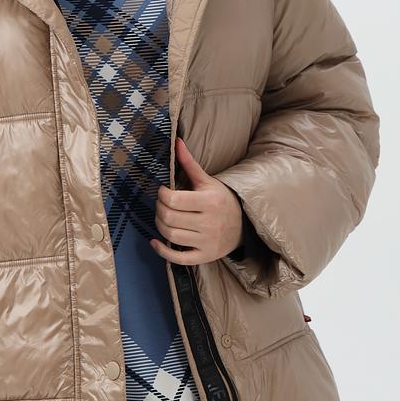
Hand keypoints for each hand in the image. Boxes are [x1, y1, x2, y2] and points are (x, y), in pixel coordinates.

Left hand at [150, 137, 242, 264]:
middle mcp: (208, 223)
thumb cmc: (221, 200)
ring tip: (162, 217)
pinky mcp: (204, 256)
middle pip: (169, 218)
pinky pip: (178, 258)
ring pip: (171, 236)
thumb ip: (189, 164)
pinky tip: (155, 241)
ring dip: (159, 226)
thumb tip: (177, 142)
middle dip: (159, 209)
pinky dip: (162, 251)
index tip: (163, 191)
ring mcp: (206, 242)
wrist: (243, 225)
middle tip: (161, 204)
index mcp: (209, 202)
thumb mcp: (208, 181)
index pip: (173, 200)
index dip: (162, 194)